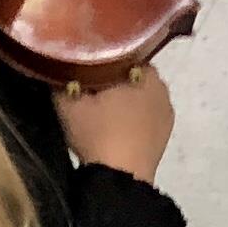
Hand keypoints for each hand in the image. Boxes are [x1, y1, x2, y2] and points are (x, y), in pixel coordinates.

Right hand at [58, 62, 174, 180]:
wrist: (121, 177)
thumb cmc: (97, 133)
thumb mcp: (67, 101)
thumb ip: (62, 75)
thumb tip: (60, 59)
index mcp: (141, 71)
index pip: (121, 49)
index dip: (100, 52)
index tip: (83, 59)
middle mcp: (161, 85)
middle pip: (131, 70)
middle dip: (112, 73)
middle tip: (87, 82)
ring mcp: (167, 109)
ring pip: (141, 90)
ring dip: (124, 93)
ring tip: (100, 103)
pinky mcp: (166, 129)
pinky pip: (148, 110)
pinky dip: (134, 111)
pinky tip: (116, 121)